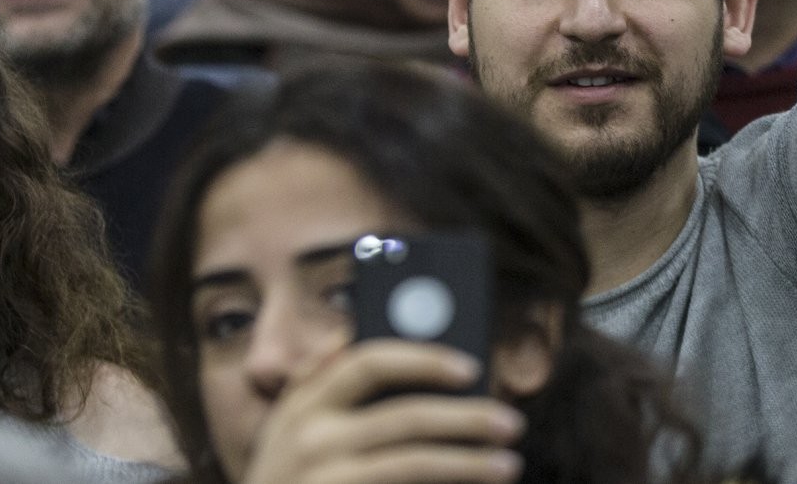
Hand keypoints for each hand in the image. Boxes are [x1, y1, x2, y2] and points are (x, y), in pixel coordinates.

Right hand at [241, 341, 524, 483]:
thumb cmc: (285, 477)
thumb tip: (351, 328)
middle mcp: (312, 438)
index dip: (425, 359)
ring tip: (509, 464)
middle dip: (468, 417)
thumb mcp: (286, 426)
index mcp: (303, 402)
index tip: (471, 367)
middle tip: (510, 422)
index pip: (369, 360)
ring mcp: (327, 480)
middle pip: (407, 415)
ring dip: (471, 463)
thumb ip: (317, 378)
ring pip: (416, 463)